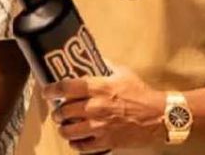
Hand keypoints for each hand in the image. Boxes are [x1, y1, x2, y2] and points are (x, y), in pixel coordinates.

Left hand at [43, 67, 166, 152]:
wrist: (157, 116)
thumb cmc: (141, 93)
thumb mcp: (123, 73)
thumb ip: (106, 66)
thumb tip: (94, 58)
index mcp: (99, 88)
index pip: (66, 88)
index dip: (52, 90)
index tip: (47, 92)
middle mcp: (95, 108)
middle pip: (63, 111)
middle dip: (58, 112)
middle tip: (59, 111)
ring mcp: (99, 127)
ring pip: (68, 131)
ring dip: (64, 128)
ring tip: (65, 126)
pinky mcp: (105, 142)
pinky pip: (81, 146)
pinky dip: (75, 143)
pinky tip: (77, 138)